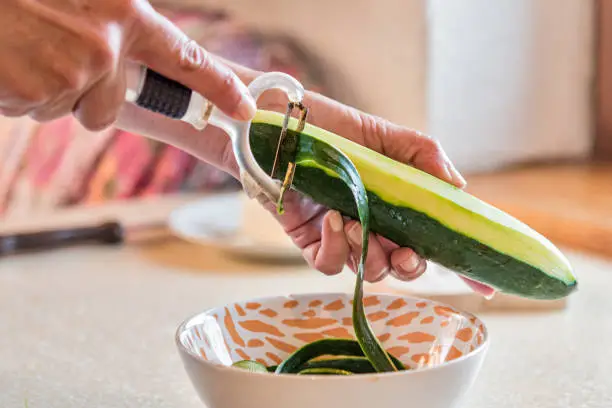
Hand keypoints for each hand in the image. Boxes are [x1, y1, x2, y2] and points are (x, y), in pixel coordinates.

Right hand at [0, 0, 254, 128]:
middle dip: (85, 93)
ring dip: (46, 89)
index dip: (220, 88)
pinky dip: (16, 94)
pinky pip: (33, 110)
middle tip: (47, 51)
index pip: (186, 58)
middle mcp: (106, 45)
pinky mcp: (36, 92)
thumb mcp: (81, 0)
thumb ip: (111, 26)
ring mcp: (72, 72)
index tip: (247, 110)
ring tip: (20, 46)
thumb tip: (121, 60)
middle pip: (110, 105)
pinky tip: (5, 60)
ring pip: (71, 108)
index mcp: (123, 13)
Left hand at [116, 58, 493, 296]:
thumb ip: (425, 156)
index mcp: (398, 204)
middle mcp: (375, 223)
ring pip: (371, 270)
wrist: (281, 125)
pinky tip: (334, 220)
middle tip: (405, 252)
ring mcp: (344, 236)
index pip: (434, 239)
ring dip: (371, 252)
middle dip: (410, 266)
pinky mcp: (312, 241)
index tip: (486, 284)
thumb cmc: (333, 127)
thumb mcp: (385, 135)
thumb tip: (459, 188)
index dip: (460, 263)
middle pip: (405, 266)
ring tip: (357, 221)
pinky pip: (331, 265)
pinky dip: (338, 248)